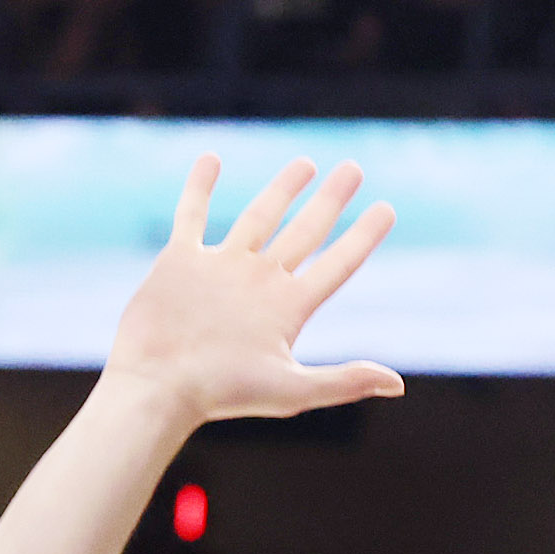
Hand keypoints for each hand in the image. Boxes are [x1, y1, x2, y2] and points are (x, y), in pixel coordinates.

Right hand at [104, 156, 401, 425]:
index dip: (364, 236)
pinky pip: (192, 216)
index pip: (338, 262)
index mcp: (288, 307)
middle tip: (352, 169)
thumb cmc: (220, 394)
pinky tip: (210, 159)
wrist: (156, 387)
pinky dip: (200, 188)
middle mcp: (259, 283)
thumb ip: (343, 382)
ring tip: (304, 163)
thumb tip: (397, 386)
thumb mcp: (290, 391)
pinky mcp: (180, 263)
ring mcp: (221, 269)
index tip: (387, 208)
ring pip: (259, 217)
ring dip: (282, 189)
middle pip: (305, 231)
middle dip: (330, 200)